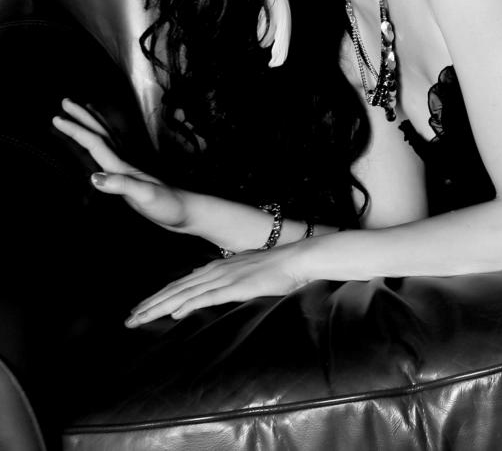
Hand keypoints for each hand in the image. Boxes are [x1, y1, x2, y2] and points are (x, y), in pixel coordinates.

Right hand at [53, 98, 189, 230]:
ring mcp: (127, 171)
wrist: (187, 213)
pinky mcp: (129, 179)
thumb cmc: (169, 205)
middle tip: (66, 101)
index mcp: (122, 167)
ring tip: (83, 111)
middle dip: (83, 117)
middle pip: (100, 135)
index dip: (76, 130)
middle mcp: (123, 165)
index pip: (95, 143)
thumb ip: (122, 186)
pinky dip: (102, 143)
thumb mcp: (145, 196)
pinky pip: (109, 155)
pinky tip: (100, 144)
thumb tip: (95, 177)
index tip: (57, 117)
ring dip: (92, 126)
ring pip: (106, 141)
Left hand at [126, 241, 311, 327]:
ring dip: (159, 308)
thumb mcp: (246, 270)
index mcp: (216, 268)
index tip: (141, 308)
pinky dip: (188, 305)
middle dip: (150, 305)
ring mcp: (224, 279)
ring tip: (140, 319)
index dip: (158, 297)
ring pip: (184, 295)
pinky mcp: (236, 287)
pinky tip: (174, 313)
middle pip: (175, 290)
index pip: (180, 284)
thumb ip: (226, 277)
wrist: (297, 258)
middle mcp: (214, 271)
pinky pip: (207, 297)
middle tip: (128, 320)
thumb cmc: (276, 265)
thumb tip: (209, 283)